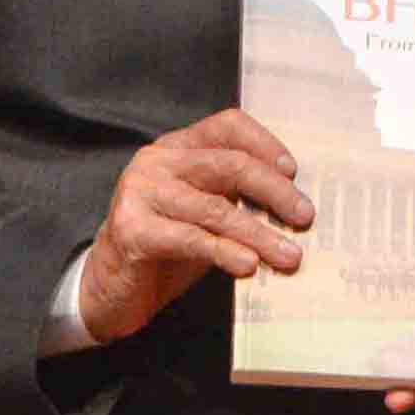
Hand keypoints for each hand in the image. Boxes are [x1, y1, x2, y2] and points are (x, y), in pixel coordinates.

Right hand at [76, 108, 313, 345]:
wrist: (110, 288)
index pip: (226, 126)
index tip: (294, 171)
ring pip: (215, 208)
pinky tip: (248, 265)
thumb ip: (235, 199)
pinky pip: (191, 238)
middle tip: (305, 217)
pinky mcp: (131, 229)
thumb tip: (295, 207)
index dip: (265, 143)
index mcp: (176, 148)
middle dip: (274, 191)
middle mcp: (156, 161)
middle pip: (229, 163)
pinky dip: (225, 252)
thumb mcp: (204, 214)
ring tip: (289, 255)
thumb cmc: (164, 248)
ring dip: (259, 234)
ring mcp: (141, 192)